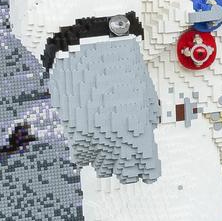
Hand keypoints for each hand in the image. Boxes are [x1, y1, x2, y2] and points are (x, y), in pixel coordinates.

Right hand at [48, 38, 160, 183]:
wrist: (84, 46)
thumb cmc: (120, 63)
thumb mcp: (143, 88)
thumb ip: (147, 115)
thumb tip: (147, 131)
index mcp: (138, 129)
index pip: (145, 165)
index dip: (148, 171)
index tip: (149, 174)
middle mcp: (115, 139)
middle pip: (124, 171)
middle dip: (129, 171)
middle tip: (131, 170)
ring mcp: (91, 137)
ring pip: (101, 167)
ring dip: (108, 165)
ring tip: (111, 162)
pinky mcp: (72, 131)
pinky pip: (81, 156)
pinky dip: (87, 155)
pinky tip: (92, 149)